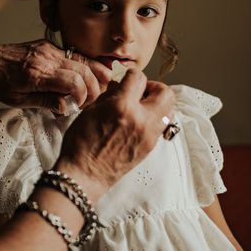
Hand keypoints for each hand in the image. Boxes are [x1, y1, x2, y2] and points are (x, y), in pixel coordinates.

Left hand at [0, 38, 111, 109]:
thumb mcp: (18, 100)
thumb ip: (45, 102)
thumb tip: (66, 107)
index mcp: (37, 74)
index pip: (73, 83)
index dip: (83, 96)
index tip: (80, 106)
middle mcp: (46, 58)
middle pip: (83, 69)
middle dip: (94, 86)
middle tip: (94, 99)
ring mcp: (49, 49)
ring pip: (82, 58)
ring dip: (96, 71)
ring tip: (105, 83)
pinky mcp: (49, 45)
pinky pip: (73, 54)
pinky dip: (85, 64)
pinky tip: (91, 72)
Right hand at [56, 69, 174, 200]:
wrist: (86, 174)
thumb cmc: (82, 144)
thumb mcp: (90, 111)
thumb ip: (109, 95)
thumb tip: (120, 85)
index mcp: (122, 106)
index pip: (138, 78)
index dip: (131, 75)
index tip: (126, 79)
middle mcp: (141, 119)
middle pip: (165, 92)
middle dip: (153, 87)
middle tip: (140, 92)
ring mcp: (149, 134)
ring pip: (169, 109)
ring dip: (157, 103)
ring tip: (141, 107)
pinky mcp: (151, 146)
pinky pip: (162, 124)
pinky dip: (154, 117)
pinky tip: (138, 121)